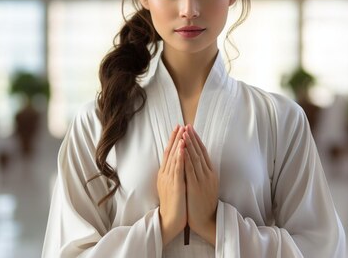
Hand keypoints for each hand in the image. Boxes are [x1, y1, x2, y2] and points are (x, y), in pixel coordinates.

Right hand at [157, 125, 186, 245]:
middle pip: (170, 152)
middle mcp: (165, 174)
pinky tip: (182, 147)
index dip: (173, 141)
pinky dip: (180, 156)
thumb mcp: (173, 187)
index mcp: (165, 175)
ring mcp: (169, 179)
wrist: (170, 221)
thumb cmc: (174, 206)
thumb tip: (179, 164)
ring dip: (178, 143)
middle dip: (176, 138)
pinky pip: (177, 168)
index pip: (169, 154)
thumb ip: (174, 175)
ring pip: (173, 157)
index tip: (178, 129)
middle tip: (180, 125)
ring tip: (182, 131)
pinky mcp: (175, 185)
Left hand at [182, 125, 218, 245]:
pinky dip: (186, 158)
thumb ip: (203, 173)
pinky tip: (182, 151)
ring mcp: (202, 180)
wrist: (207, 220)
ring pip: (195, 158)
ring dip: (189, 145)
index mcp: (211, 173)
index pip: (203, 152)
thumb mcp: (207, 186)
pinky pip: (190, 170)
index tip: (191, 129)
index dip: (197, 140)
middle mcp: (208, 174)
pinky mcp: (196, 186)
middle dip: (192, 138)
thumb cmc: (204, 204)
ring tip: (184, 133)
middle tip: (187, 126)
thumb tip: (198, 161)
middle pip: (199, 152)